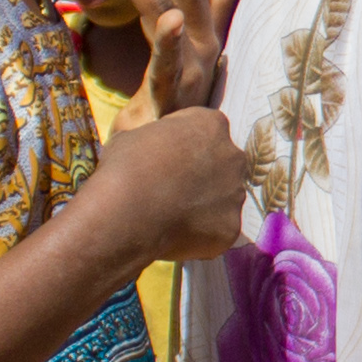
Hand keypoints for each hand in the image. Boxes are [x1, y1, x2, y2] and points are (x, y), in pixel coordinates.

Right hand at [102, 107, 246, 262]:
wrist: (126, 212)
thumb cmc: (125, 167)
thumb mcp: (135, 136)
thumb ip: (157, 142)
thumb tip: (152, 153)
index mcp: (212, 125)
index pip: (207, 129)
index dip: (186, 145)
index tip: (168, 158)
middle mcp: (233, 156)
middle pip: (224, 164)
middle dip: (205, 174)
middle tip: (176, 189)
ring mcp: (235, 194)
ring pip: (225, 199)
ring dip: (206, 205)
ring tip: (174, 216)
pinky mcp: (232, 228)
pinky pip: (219, 230)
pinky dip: (202, 234)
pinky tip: (177, 236)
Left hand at [108, 0, 248, 117]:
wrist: (180, 161)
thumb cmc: (189, 101)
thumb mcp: (198, 51)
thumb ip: (220, 1)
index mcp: (198, 37)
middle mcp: (199, 49)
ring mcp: (189, 73)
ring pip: (165, 20)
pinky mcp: (171, 100)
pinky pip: (168, 68)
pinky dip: (170, 44)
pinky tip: (170, 18)